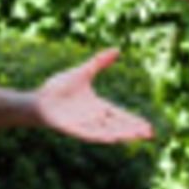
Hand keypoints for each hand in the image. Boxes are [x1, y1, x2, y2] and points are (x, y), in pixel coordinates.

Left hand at [35, 49, 153, 142]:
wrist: (39, 98)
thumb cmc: (59, 87)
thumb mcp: (83, 71)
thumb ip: (99, 62)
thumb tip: (116, 50)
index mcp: (99, 107)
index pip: (120, 115)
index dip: (134, 121)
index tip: (148, 127)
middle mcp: (93, 118)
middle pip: (117, 126)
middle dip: (133, 130)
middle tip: (149, 134)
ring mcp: (83, 125)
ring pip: (107, 132)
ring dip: (121, 134)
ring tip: (136, 136)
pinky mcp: (72, 129)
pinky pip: (89, 134)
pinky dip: (101, 136)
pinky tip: (113, 138)